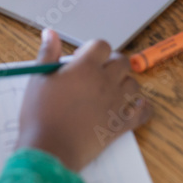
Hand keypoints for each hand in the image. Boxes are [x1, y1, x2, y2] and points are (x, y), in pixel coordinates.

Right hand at [15, 29, 152, 171]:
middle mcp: (105, 81)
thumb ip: (47, 53)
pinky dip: (142, 109)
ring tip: (110, 91)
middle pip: (122, 62)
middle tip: (98, 73)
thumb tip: (50, 33)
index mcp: (85, 67)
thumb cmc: (40, 115)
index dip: (93, 50)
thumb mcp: (39, 79)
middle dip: (112, 63)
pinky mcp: (121, 124)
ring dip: (125, 84)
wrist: (50, 149)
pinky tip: (135, 107)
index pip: (102, 45)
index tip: (82, 60)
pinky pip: (143, 113)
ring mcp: (116, 103)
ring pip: (134, 84)